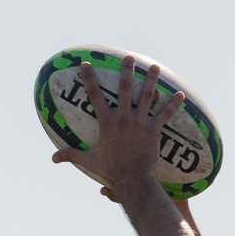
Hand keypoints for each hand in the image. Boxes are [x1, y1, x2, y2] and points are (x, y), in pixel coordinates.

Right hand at [53, 58, 185, 202]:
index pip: (94, 96)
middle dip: (127, 70)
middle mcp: (123, 118)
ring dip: (152, 80)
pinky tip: (181, 94)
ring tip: (155, 66)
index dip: (89, 78)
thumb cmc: (111, 170)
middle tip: (129, 56)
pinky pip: (165, 114)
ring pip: (147, 96)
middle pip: (124, 88)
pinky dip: (173, 104)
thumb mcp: (89, 160)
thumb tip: (53, 159)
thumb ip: (71, 155)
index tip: (86, 64)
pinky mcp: (153, 130)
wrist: (133, 179)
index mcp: (106, 122)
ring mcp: (140, 123)